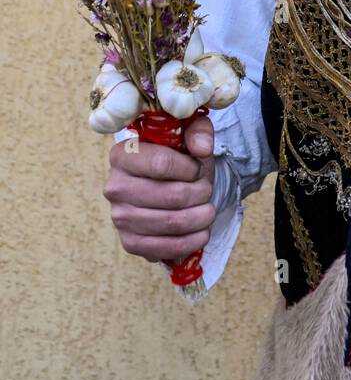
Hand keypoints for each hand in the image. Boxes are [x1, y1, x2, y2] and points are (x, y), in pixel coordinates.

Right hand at [104, 113, 215, 263]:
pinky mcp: (130, 242)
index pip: (161, 164)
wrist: (168, 184)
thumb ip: (198, 131)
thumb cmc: (178, 157)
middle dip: (201, 193)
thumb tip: (202, 149)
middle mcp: (115, 186)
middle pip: (172, 196)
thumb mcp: (189, 133)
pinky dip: (192, 241)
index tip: (198, 168)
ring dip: (201, 217)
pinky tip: (201, 231)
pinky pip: (166, 248)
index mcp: (123, 154)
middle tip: (207, 190)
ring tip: (208, 210)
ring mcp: (119, 217)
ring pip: (172, 222)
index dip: (191, 168)